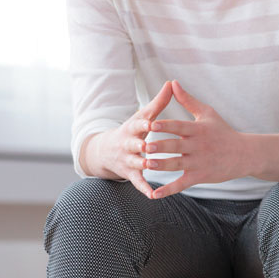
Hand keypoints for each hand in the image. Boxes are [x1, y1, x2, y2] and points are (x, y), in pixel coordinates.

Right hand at [85, 80, 173, 198]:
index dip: (144, 124)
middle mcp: (128, 144)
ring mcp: (128, 160)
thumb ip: (159, 102)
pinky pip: (138, 182)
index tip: (152, 123)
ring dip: (143, 164)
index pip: (138, 125)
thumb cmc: (133, 130)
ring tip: (152, 166)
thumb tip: (172, 82)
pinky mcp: (130, 174)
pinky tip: (153, 195)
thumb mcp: (143, 115)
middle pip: (134, 144)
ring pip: (135, 163)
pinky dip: (144, 188)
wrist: (106, 151)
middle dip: (140, 145)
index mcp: (132, 128)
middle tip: (149, 146)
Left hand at [145, 80, 248, 199]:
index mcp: (198, 130)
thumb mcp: (207, 113)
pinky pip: (182, 184)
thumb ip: (188, 100)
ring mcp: (199, 162)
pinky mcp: (200, 176)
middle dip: (161, 146)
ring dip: (162, 165)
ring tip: (146, 165)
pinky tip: (154, 194)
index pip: (179, 126)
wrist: (244, 154)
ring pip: (177, 164)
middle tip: (145, 146)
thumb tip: (172, 83)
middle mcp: (198, 146)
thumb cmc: (223, 132)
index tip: (151, 124)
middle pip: (176, 146)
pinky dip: (168, 190)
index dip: (166, 126)